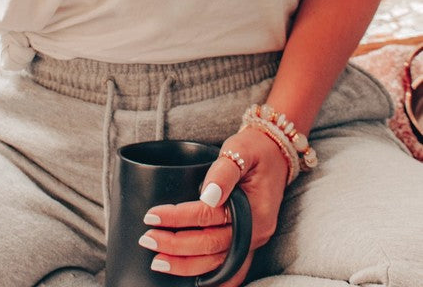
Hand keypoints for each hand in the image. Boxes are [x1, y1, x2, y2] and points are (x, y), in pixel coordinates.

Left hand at [140, 127, 288, 284]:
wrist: (275, 152)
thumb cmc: (253, 149)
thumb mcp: (239, 149)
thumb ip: (224, 171)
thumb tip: (207, 195)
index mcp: (254, 208)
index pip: (209, 217)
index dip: (178, 218)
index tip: (152, 215)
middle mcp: (256, 230)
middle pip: (211, 246)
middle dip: (175, 246)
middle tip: (147, 239)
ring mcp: (254, 240)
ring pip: (219, 264)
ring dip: (186, 265)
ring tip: (159, 262)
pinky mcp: (248, 242)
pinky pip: (230, 268)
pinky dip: (211, 276)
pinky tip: (189, 277)